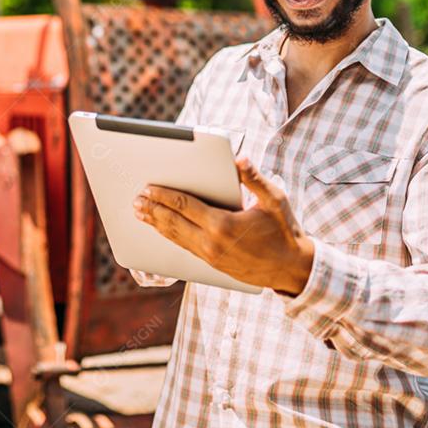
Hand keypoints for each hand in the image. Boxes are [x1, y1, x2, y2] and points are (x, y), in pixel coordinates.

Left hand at [132, 157, 314, 294]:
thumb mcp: (275, 201)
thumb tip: (240, 158)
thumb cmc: (284, 231)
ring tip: (139, 212)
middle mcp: (212, 243)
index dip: (164, 196)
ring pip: (175, 237)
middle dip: (153, 209)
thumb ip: (255, 179)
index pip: (185, 206)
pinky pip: (183, 247)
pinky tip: (159, 229)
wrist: (292, 269)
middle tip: (135, 198)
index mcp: (224, 224)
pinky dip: (168, 235)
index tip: (148, 187)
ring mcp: (210, 256)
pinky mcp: (211, 264)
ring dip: (155, 223)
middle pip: (173, 222)